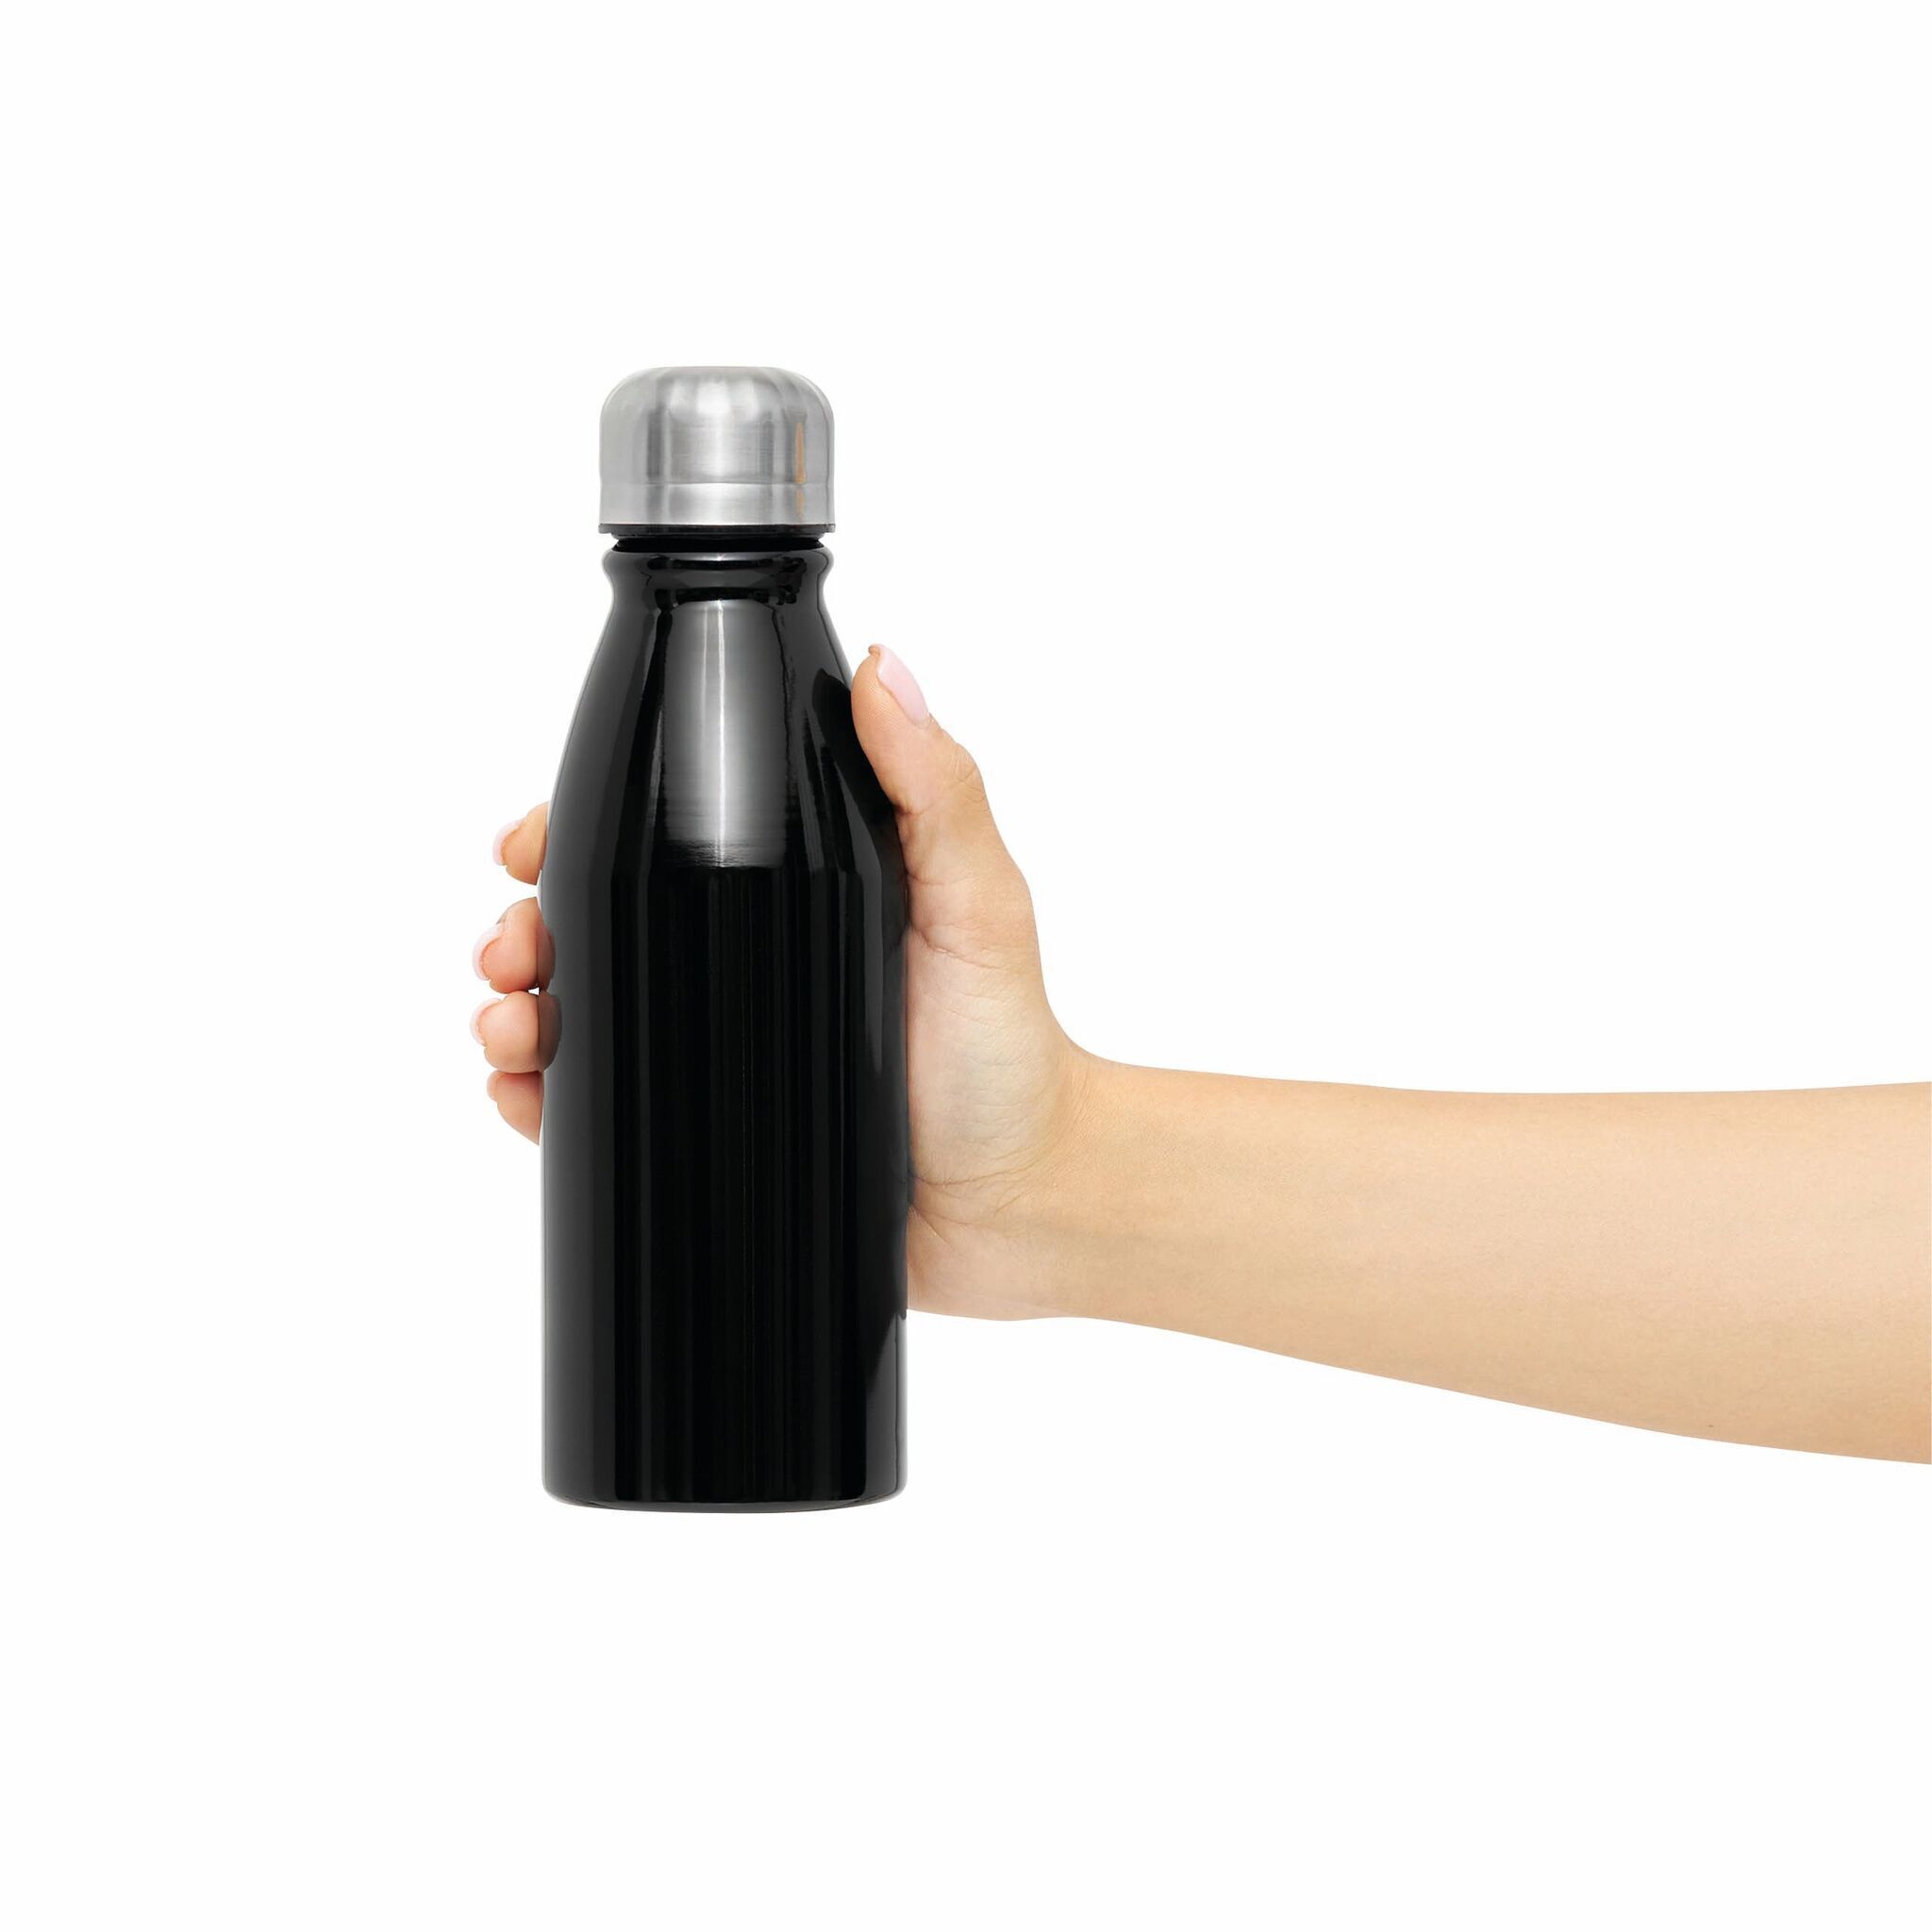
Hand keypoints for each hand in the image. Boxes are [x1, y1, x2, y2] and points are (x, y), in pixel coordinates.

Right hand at [472, 646, 1091, 1319]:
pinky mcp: (708, 1131)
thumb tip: (880, 666)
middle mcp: (746, 959)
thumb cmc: (1009, 1051)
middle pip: (599, 921)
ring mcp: (720, 1048)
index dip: (587, 830)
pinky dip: (540, 1101)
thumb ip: (937, 790)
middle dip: (529, 926)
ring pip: (583, 1013)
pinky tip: (522, 1097)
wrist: (1018, 1203)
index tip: (532, 843)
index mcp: (795, 887)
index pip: (666, 834)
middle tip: (514, 952)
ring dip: (519, 1010)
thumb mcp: (979, 905)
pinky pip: (598, 1109)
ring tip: (511, 1030)